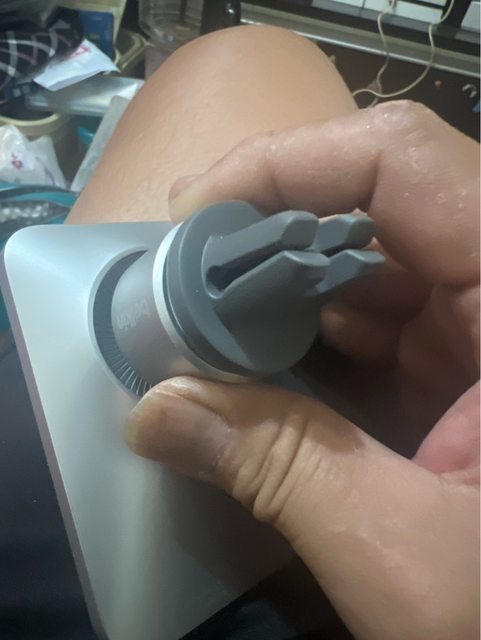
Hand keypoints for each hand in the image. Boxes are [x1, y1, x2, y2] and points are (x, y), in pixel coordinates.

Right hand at [126, 101, 479, 639]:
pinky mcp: (468, 358)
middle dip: (273, 229)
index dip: (288, 164)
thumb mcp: (408, 554)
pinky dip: (313, 324)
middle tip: (186, 269)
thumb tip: (155, 414)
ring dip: (285, 280)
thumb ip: (283, 470)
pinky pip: (381, 309)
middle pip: (380, 202)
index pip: (403, 163)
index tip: (196, 211)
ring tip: (209, 315)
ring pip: (374, 257)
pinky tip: (262, 353)